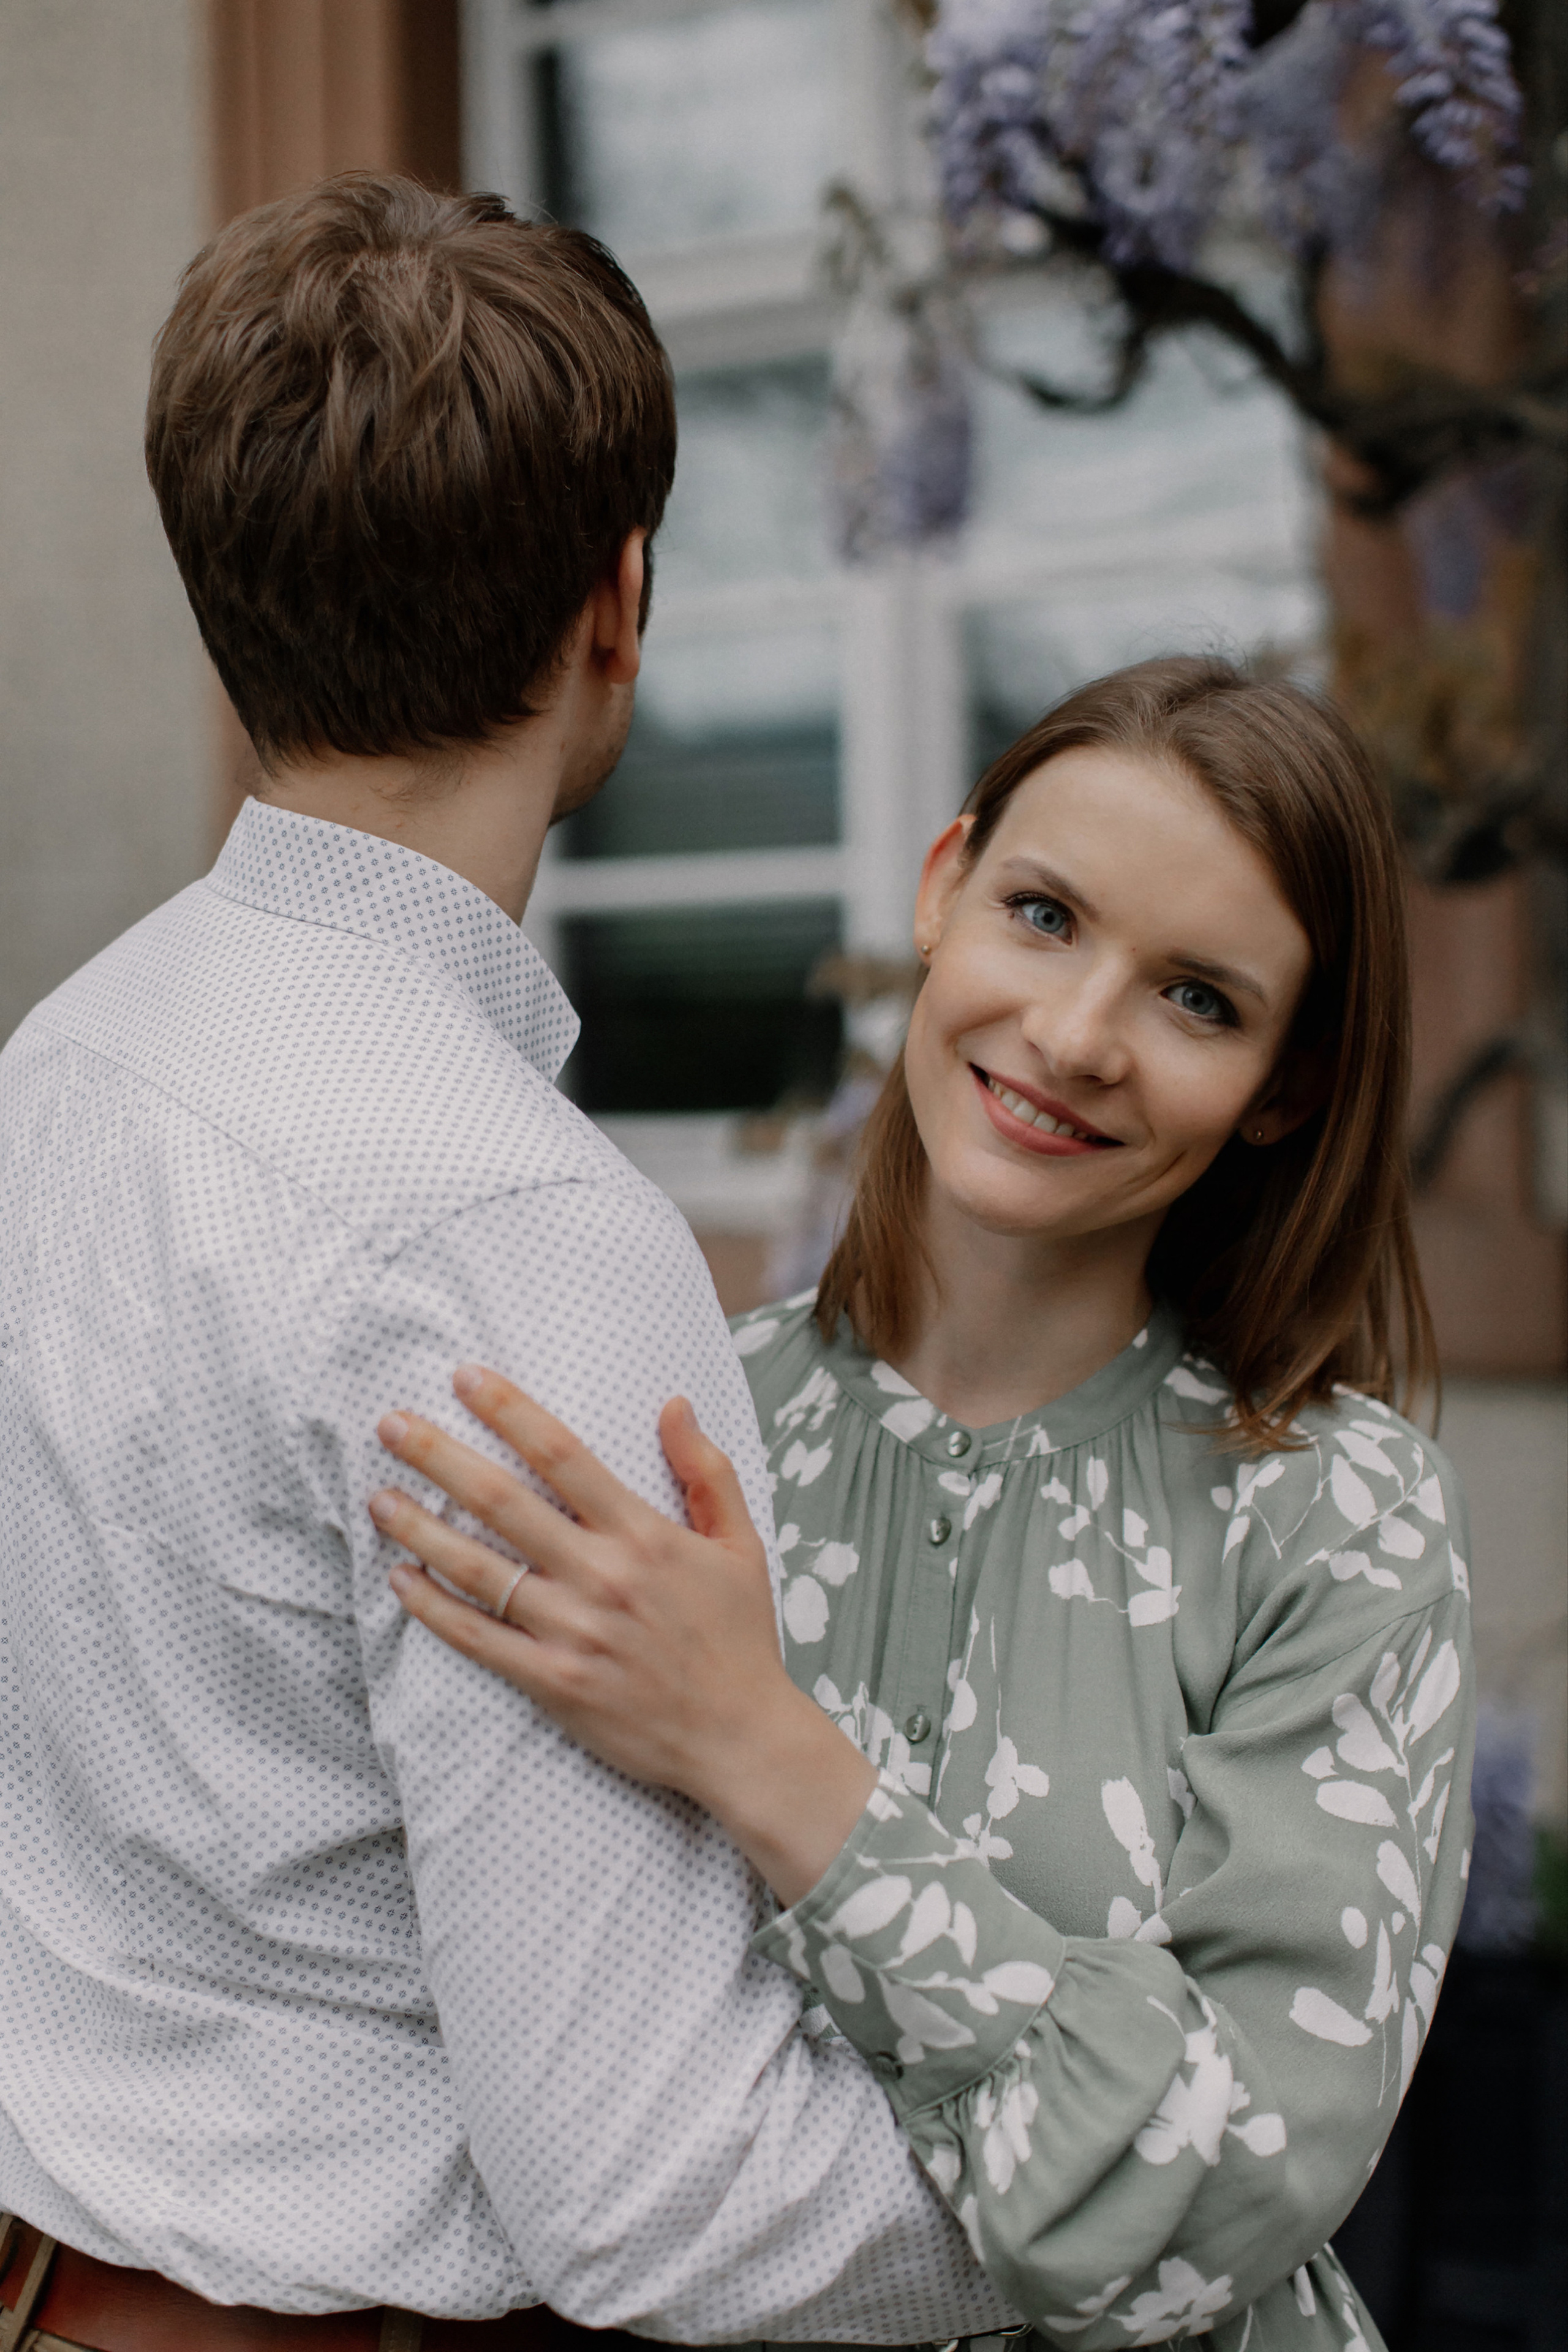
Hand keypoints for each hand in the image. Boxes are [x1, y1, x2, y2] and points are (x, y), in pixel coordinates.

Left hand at [370, 1367, 876, 1907]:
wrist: (741, 1737)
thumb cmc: (739, 1637)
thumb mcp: (740, 1544)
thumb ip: (706, 1470)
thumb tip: (674, 1402)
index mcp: (644, 1534)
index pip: (562, 1454)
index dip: (509, 1410)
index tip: (465, 1378)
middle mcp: (602, 1576)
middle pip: (503, 1501)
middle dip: (439, 1457)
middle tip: (390, 1425)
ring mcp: (573, 1632)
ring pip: (479, 1569)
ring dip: (421, 1529)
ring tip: (378, 1496)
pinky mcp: (554, 1683)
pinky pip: (479, 1639)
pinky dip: (434, 1609)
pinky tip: (400, 1579)